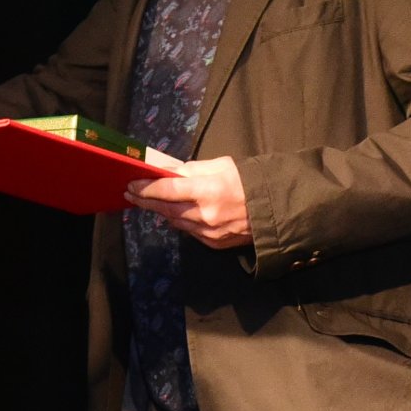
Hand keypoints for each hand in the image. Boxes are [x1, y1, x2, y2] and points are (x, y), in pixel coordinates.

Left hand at [125, 156, 250, 248]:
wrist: (278, 209)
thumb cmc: (249, 181)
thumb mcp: (221, 166)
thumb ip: (191, 170)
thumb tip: (167, 172)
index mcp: (208, 191)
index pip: (167, 190)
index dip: (146, 188)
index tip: (131, 184)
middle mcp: (206, 215)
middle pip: (166, 209)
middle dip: (146, 201)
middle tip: (131, 194)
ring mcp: (210, 233)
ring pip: (175, 222)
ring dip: (161, 212)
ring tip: (150, 201)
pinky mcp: (215, 244)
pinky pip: (190, 232)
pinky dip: (180, 221)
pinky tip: (176, 213)